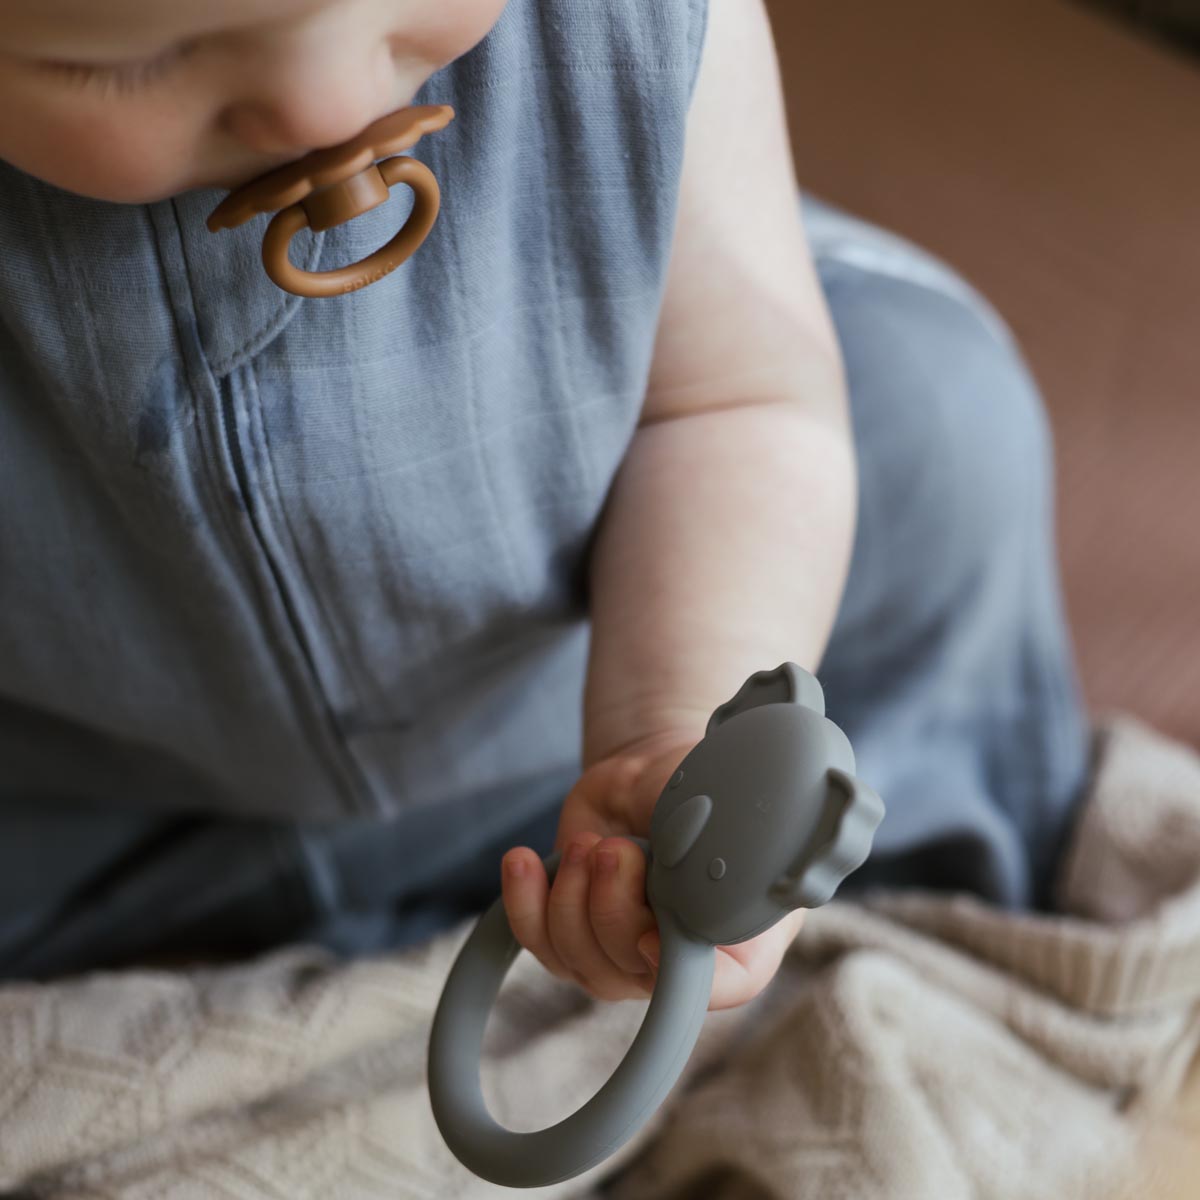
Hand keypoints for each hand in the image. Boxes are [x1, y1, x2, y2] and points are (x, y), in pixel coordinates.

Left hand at [500, 732, 804, 1010]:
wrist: (652, 776)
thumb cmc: (697, 790)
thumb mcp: (716, 809)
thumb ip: (709, 851)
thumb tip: (670, 884)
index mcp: (742, 930)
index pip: (726, 986)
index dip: (682, 974)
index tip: (649, 938)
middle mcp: (681, 959)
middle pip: (632, 972)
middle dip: (611, 905)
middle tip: (613, 849)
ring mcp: (622, 956)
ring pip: (576, 959)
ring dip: (571, 894)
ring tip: (587, 843)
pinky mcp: (572, 935)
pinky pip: (536, 940)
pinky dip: (524, 900)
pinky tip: (524, 861)